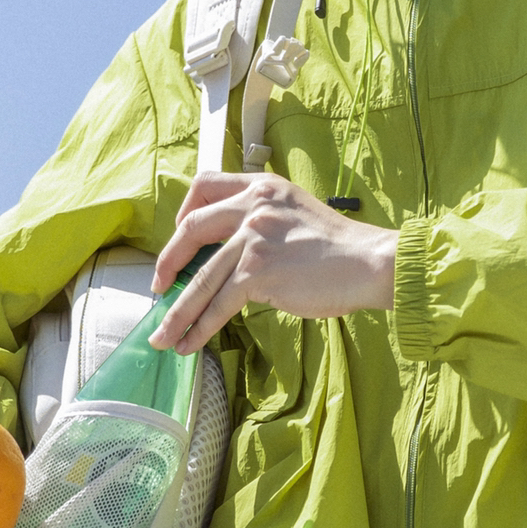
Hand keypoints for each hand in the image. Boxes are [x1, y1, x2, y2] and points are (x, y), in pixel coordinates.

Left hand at [149, 173, 397, 355]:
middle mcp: (253, 205)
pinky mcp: (258, 270)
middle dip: (167, 262)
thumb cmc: (339, 247)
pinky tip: (190, 343)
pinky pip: (218, 303)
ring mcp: (253, 237)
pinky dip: (200, 326)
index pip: (206, 184)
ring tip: (162, 335)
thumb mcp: (296, 213)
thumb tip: (230, 255)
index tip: (178, 237)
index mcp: (262, 186)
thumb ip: (264, 220)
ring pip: (200, 277)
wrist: (368, 263)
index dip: (184, 211)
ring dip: (176, 311)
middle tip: (158, 286)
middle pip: (191, 228)